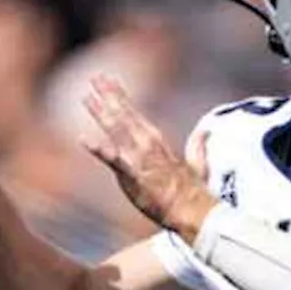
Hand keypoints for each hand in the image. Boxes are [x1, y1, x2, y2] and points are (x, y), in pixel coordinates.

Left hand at [81, 74, 215, 237]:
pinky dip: (98, 148)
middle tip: (95, 79)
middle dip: (108, 96)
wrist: (191, 210)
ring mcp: (138, 157)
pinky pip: (112, 159)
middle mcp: (147, 143)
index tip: (109, 82)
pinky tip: (84, 139)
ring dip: (101, 112)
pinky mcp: (132, 174)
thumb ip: (197, 147)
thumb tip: (206, 132)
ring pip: (116, 129)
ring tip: (87, 97)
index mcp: (158, 141)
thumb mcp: (197, 164)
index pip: (135, 114)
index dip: (120, 96)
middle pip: (123, 115)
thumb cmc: (193, 192)